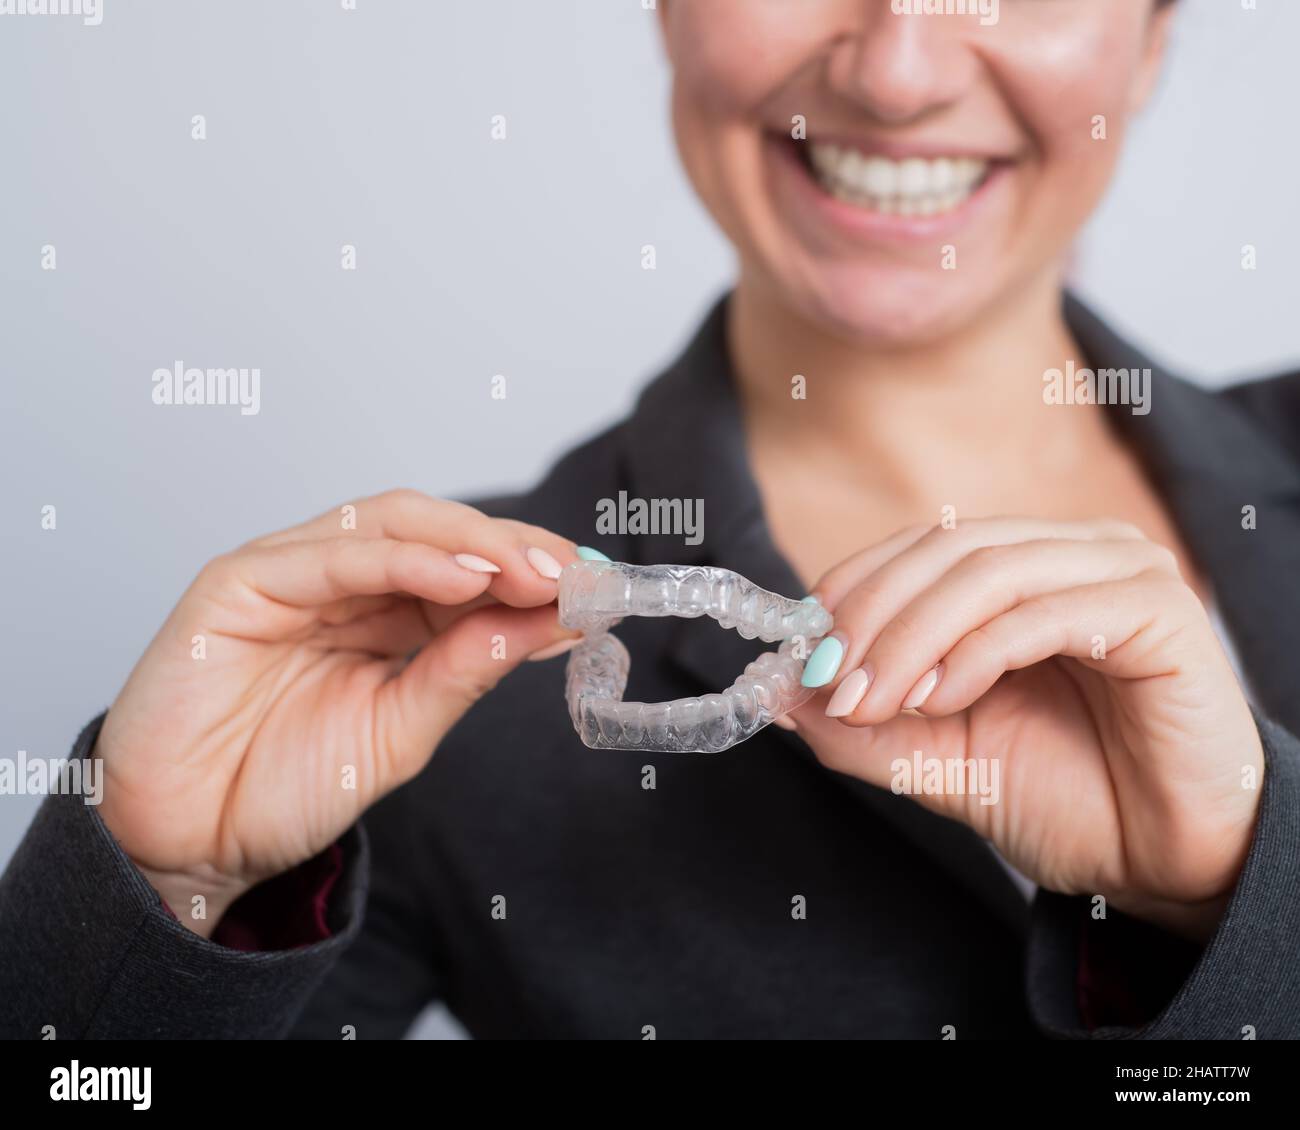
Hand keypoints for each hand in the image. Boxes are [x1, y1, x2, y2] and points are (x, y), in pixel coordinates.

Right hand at [95, 490, 580, 935]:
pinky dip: (404, 559)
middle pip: (439, 534)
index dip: (533, 569)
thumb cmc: (284, 788)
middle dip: (514, 548)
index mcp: (382, 614)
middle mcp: (341, 583)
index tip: (597, 588)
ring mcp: (290, 574)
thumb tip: (550, 621)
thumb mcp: (402, 731)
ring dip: (471, 542)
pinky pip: (331, 555)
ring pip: (392, 526)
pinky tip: (465, 578)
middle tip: (576, 575)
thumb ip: (465, 669)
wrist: (188, 843)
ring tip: (534, 573)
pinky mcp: (239, 582)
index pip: (468, 567)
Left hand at [787, 517, 1263, 942]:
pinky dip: (977, 651)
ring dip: (911, 636)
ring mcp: (1122, 572)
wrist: (1165, 865)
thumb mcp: (938, 759)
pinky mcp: (1160, 611)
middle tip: (828, 683)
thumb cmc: (1066, 801)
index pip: (920, 547)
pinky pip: (1046, 611)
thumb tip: (779, 692)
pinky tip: (942, 698)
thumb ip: (863, 724)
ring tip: (873, 699)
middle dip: (872, 618)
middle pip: (947, 550)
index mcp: (1024, 569)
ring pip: (987, 572)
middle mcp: (1073, 554)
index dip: (854, 590)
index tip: (801, 655)